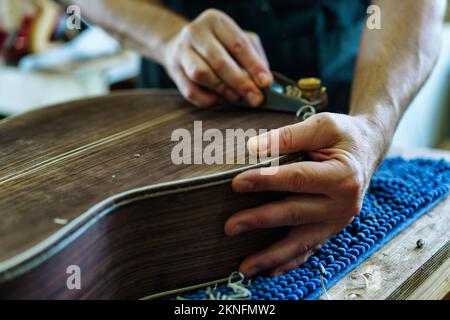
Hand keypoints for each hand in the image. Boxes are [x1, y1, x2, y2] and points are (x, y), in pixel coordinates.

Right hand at [162, 9, 272, 107]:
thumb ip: (254, 58)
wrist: (179, 44)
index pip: (238, 45)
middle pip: (220, 61)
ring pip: (202, 75)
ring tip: (236, 97)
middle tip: (255, 98)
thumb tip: (264, 81)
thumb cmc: (217, 45)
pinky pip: (191, 91)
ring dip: (223, 90)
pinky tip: (218, 99)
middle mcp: (196, 32)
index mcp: (216, 21)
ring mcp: (182, 51)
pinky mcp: (174, 71)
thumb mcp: (238, 41)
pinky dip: (207, 100)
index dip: (254, 66)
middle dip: (241, 83)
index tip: (266, 83)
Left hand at [225, 113, 382, 276]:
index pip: (298, 179)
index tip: (237, 183)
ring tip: (244, 267)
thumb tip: (253, 148)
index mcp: (343, 175)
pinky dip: (289, 263)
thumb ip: (289, 136)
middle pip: (295, 213)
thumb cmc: (343, 135)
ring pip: (301, 242)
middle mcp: (343, 204)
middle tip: (231, 226)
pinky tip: (269, 271)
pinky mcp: (331, 229)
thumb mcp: (322, 125)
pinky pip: (309, 250)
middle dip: (261, 220)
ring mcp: (338, 221)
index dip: (266, 181)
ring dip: (271, 255)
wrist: (367, 150)